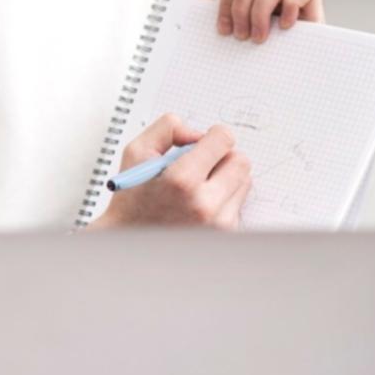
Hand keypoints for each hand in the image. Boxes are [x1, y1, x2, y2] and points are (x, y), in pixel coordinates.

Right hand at [88, 113, 251, 229]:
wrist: (131, 244)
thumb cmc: (132, 201)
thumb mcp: (136, 153)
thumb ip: (168, 129)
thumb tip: (198, 133)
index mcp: (182, 181)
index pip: (223, 140)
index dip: (214, 135)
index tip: (206, 141)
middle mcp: (205, 204)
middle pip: (241, 161)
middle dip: (223, 157)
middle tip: (204, 163)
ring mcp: (218, 223)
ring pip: (244, 182)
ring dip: (226, 178)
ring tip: (199, 186)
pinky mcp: (225, 235)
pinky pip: (238, 203)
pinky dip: (224, 199)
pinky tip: (201, 204)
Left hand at [184, 0, 323, 43]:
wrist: (271, 76)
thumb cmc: (243, 43)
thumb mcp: (213, 18)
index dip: (225, 1)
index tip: (224, 30)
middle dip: (241, 7)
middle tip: (241, 36)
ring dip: (261, 10)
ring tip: (259, 37)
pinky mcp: (312, 3)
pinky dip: (294, 3)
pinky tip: (285, 26)